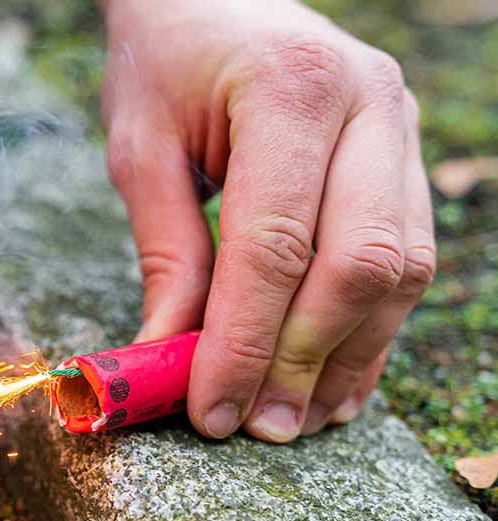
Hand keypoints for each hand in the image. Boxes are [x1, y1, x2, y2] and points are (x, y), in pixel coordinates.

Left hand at [101, 0, 434, 441]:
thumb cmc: (165, 65)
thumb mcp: (141, 150)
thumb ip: (166, 253)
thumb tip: (171, 358)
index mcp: (292, 88)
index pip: (275, 242)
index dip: (245, 340)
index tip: (212, 409)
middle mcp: (369, 104)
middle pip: (358, 261)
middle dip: (304, 358)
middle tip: (260, 427)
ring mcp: (400, 128)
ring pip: (399, 268)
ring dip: (348, 355)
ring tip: (299, 418)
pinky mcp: (406, 157)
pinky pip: (406, 258)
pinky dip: (370, 326)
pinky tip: (334, 375)